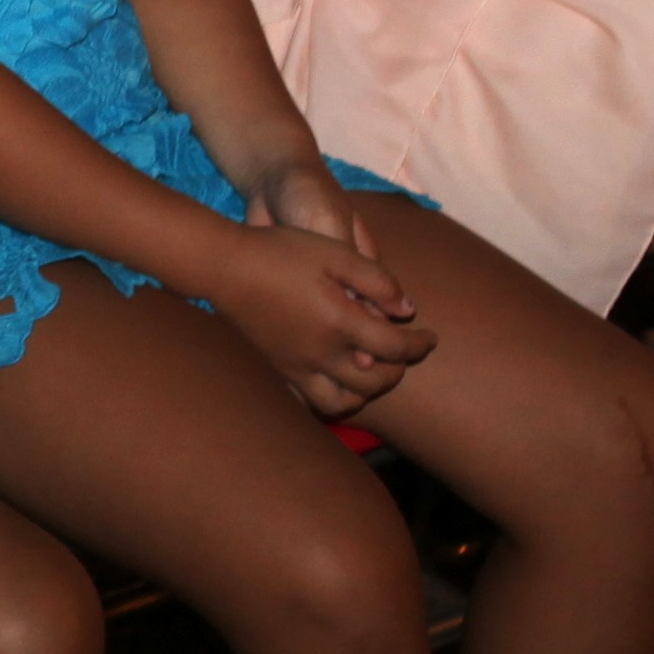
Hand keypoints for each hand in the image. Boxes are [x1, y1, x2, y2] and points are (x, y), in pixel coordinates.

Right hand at [193, 219, 426, 420]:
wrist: (223, 266)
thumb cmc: (281, 252)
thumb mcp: (336, 253)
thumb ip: (378, 280)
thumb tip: (408, 309)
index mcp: (340, 322)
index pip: (396, 347)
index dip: (420, 344)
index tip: (431, 337)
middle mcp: (320, 353)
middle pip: (374, 381)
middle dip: (397, 370)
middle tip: (404, 354)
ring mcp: (295, 366)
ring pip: (341, 401)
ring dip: (364, 392)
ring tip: (370, 371)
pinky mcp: (277, 369)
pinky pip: (309, 399)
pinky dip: (330, 396)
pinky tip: (333, 378)